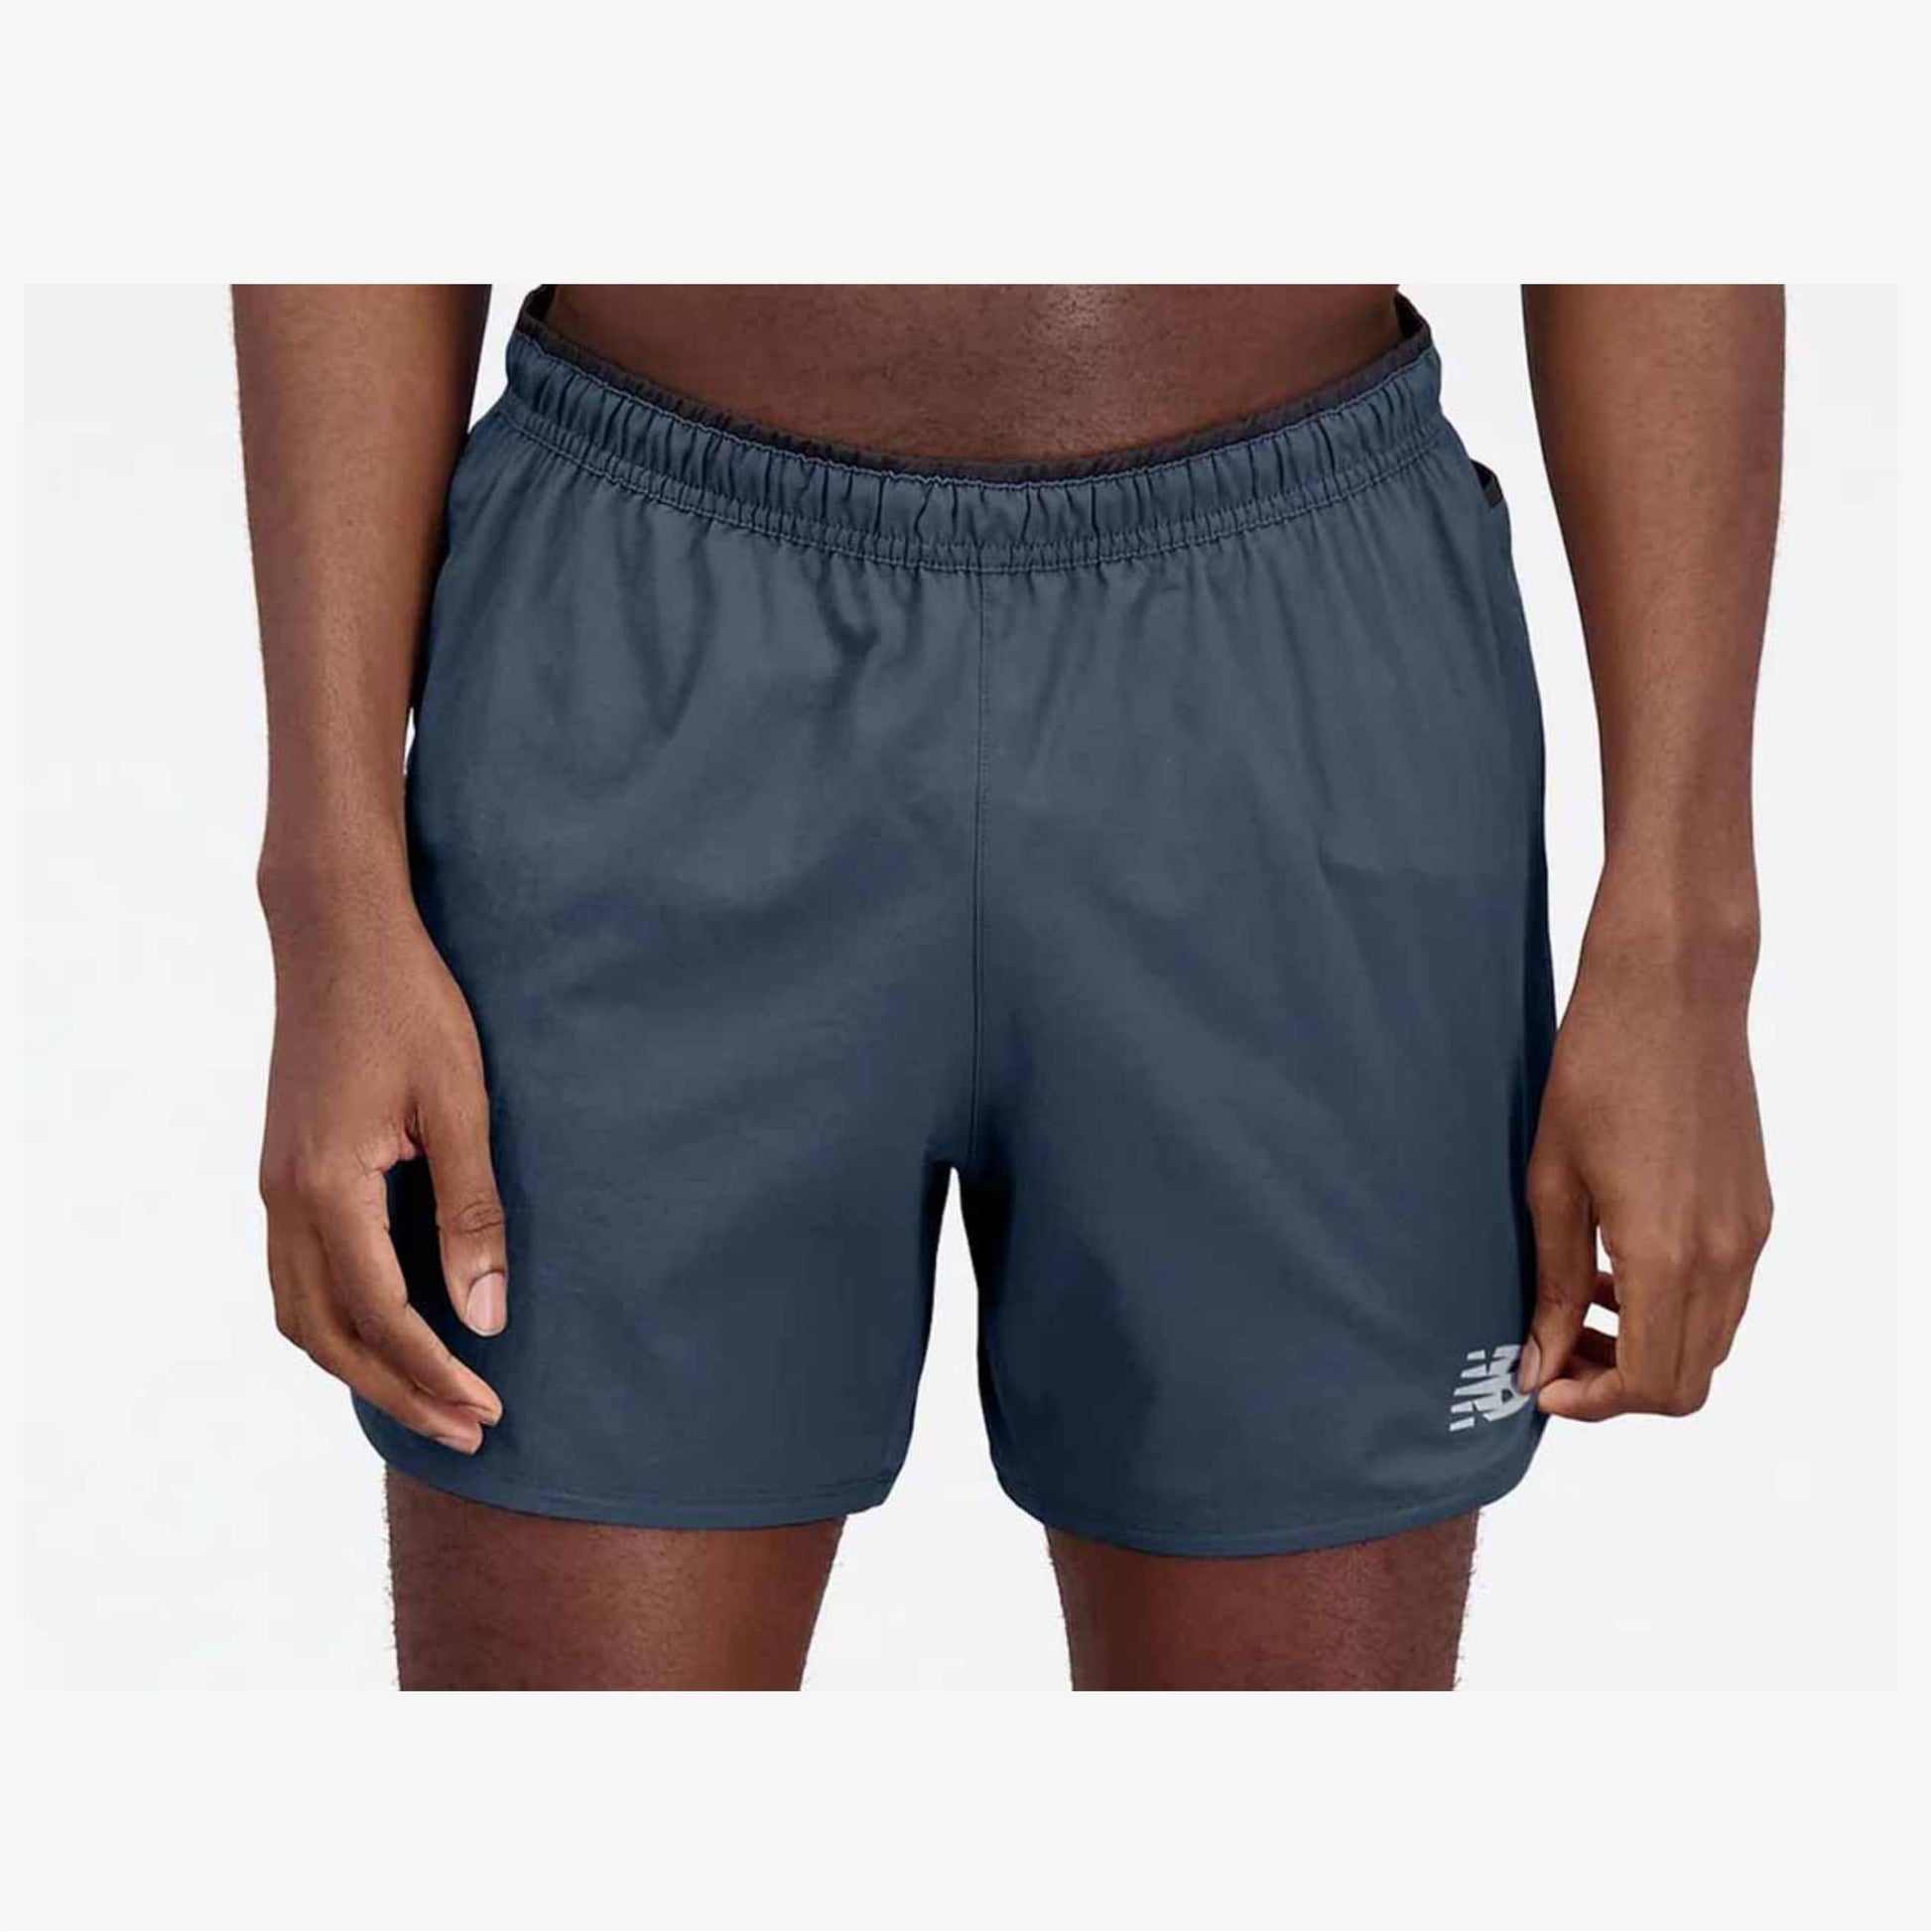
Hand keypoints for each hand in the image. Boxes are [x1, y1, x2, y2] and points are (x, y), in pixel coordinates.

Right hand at [259, 889, 505, 1450]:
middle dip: (400, 1392)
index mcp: (327, 1187)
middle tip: (469, 1429)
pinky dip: (336, 1324)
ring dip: (362, 1367)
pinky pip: (295, 1278)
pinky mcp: (283, 1173)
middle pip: (330, 1336)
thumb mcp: (460, 1102)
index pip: (381, 1315)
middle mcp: (285, 1200)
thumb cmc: (409, 1004)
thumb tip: (487, 1314)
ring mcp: (275, 1188)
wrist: (337, 932)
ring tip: (430, 1397)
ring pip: (301, 1316)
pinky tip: (386, 1330)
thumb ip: (471, 1211)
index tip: (488, 1409)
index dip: (434, 1371)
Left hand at [1522, 936, 1771, 1419]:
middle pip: (1689, 1381)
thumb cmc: (1596, 1073)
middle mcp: (1725, 1256)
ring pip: (1711, 1343)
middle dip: (1620, 1388)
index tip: (1543, 1388)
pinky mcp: (1758, 1212)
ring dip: (1649, 1348)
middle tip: (1556, 1356)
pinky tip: (1618, 1269)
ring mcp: (1751, 1235)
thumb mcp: (1552, 1183)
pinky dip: (1676, 1309)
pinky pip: (1727, 1296)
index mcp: (1667, 1253)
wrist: (1672, 995)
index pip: (1652, 1385)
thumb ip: (1552, 1284)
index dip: (1594, 1404)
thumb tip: (1537, 1364)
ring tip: (1580, 1309)